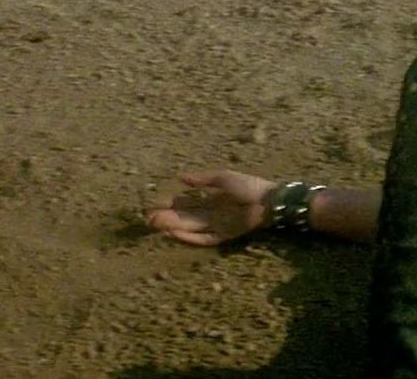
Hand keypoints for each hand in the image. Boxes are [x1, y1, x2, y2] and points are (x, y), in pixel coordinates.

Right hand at [146, 170, 276, 245]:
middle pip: (184, 217)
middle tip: (148, 219)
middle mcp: (210, 213)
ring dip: (173, 227)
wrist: (269, 200)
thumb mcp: (222, 178)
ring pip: (190, 228)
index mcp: (210, 198)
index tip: (154, 204)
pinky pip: (203, 239)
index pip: (185, 202)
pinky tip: (174, 234)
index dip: (169, 204)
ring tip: (156, 226)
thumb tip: (180, 178)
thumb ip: (202, 180)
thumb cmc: (249, 186)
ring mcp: (216, 226)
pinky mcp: (223, 236)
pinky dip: (189, 237)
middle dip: (166, 218)